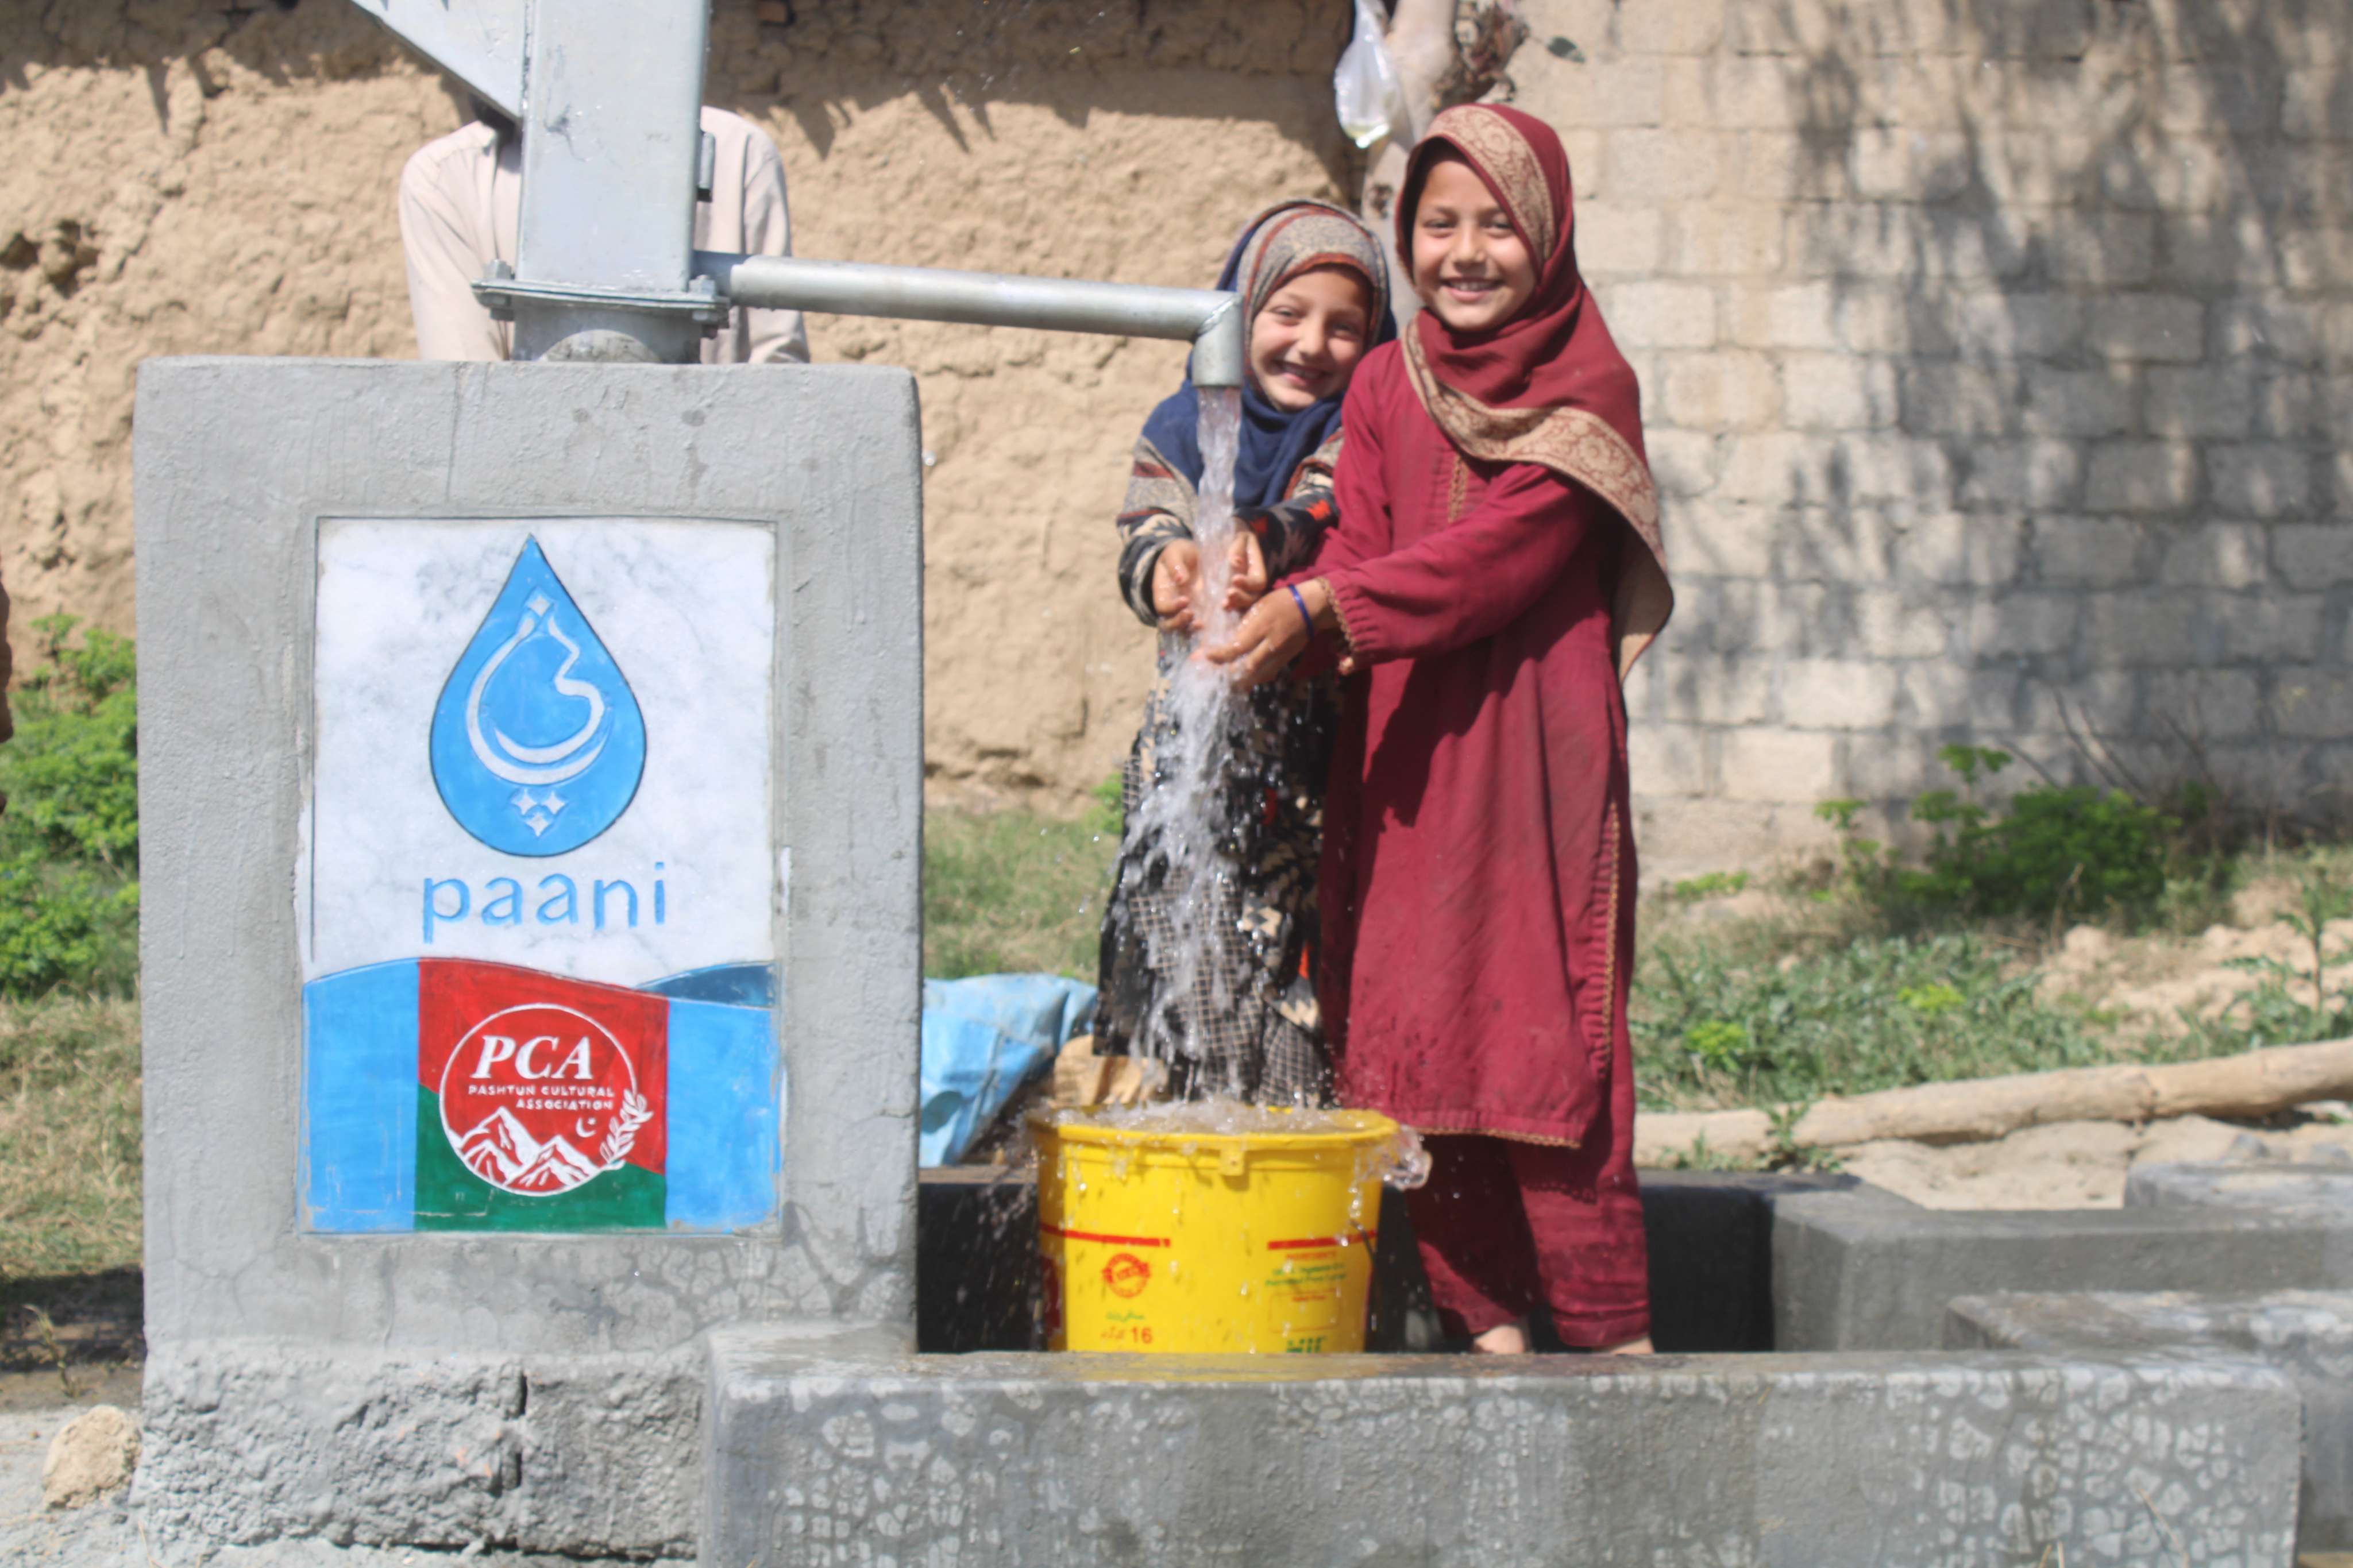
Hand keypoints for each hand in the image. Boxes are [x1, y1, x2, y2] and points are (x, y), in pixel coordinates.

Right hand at [1151, 541, 1201, 633]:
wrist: (1192, 555)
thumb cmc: (1179, 554)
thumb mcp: (1175, 552)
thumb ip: (1175, 564)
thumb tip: (1181, 579)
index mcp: (1163, 593)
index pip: (1163, 606)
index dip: (1171, 607)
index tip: (1185, 600)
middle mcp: (1173, 607)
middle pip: (1170, 624)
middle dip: (1180, 622)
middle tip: (1192, 614)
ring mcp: (1187, 611)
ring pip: (1185, 629)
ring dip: (1192, 629)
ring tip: (1203, 624)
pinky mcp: (1202, 612)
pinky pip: (1204, 624)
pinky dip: (1209, 626)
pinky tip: (1218, 620)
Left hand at [1203, 578, 1326, 690]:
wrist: (1311, 608)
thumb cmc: (1282, 601)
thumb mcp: (1259, 606)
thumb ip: (1244, 624)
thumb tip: (1228, 640)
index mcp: (1262, 627)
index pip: (1237, 647)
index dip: (1220, 655)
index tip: (1206, 656)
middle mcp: (1271, 645)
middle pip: (1246, 667)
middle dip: (1226, 673)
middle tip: (1210, 675)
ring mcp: (1280, 655)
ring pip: (1256, 676)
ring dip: (1239, 681)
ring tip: (1224, 683)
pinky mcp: (1285, 661)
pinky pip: (1267, 675)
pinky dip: (1253, 679)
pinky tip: (1243, 681)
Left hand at [1224, 531, 1268, 611]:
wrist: (1225, 539)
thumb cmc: (1234, 535)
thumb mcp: (1238, 536)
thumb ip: (1237, 547)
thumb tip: (1235, 562)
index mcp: (1256, 569)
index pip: (1258, 582)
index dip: (1248, 583)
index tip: (1234, 579)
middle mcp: (1252, 584)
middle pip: (1252, 597)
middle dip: (1241, 597)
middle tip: (1229, 593)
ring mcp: (1242, 592)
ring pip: (1243, 605)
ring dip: (1234, 605)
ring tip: (1224, 604)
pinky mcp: (1230, 596)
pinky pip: (1232, 606)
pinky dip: (1226, 607)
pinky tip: (1218, 607)